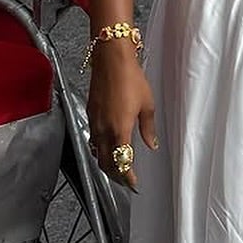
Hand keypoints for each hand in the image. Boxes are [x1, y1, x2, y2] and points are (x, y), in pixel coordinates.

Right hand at [85, 44, 157, 191]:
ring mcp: (94, 121)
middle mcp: (104, 129)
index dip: (127, 176)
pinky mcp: (90, 113)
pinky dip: (99, 148)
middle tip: (124, 180)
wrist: (111, 59)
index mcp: (120, 129)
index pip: (122, 162)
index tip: (133, 183)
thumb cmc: (130, 78)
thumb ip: (148, 128)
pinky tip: (105, 146)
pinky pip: (92, 138)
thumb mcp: (147, 104)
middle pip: (106, 162)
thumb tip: (152, 143)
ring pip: (97, 151)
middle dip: (115, 174)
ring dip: (106, 162)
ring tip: (115, 167)